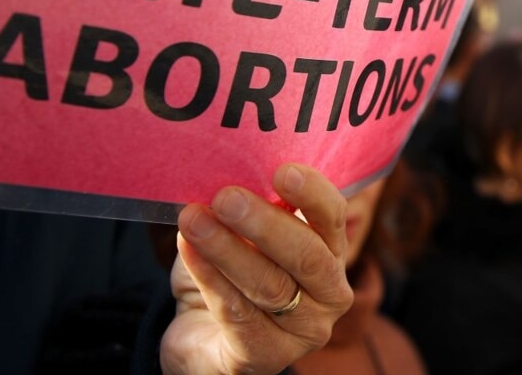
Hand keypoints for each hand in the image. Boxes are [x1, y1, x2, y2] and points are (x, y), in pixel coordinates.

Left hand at [159, 164, 353, 373]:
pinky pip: (238, 314)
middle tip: (226, 197)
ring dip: (227, 248)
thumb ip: (249, 205)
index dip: (312, 194)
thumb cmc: (230, 273)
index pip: (333, 218)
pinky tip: (189, 251)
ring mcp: (303, 331)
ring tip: (193, 219)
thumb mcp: (245, 234)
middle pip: (306, 256)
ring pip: (270, 285)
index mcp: (332, 253)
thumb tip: (228, 167)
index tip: (282, 171)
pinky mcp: (266, 356)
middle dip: (265, 223)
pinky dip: (210, 279)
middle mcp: (329, 294)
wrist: (203, 336)